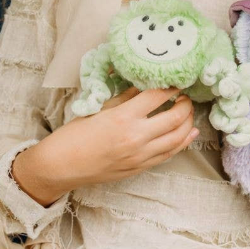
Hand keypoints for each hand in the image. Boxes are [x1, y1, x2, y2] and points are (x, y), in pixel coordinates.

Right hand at [12, 87, 198, 206]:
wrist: (60, 166)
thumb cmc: (74, 135)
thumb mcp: (100, 109)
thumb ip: (126, 98)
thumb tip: (144, 85)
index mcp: (123, 117)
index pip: (157, 96)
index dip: (171, 87)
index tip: (177, 81)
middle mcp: (136, 137)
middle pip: (175, 117)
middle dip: (186, 104)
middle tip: (185, 97)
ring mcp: (140, 155)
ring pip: (178, 137)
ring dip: (188, 123)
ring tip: (188, 112)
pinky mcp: (140, 167)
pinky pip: (169, 154)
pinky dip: (183, 142)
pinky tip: (189, 133)